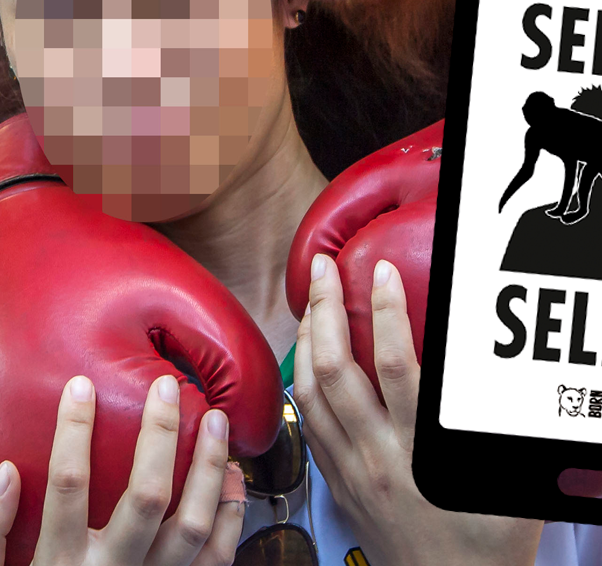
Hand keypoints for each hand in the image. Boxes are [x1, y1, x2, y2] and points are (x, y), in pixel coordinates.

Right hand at [0, 375, 244, 565]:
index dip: (74, 431)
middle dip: (161, 435)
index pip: (68, 485)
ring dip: (209, 470)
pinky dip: (230, 518)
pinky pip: (215, 561)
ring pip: (192, 527)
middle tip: (169, 386)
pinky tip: (232, 479)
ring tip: (215, 421)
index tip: (80, 385)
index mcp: (59, 565)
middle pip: (146, 498)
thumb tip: (5, 472)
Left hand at [294, 254, 542, 565]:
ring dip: (305, 339)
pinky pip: (308, 423)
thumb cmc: (487, 542)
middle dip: (325, 311)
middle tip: (324, 267)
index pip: (394, 367)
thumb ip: (496, 423)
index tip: (381, 274)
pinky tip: (302, 358)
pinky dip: (300, 382)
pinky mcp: (337, 481)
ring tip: (311, 299)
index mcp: (418, 450)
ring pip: (311, 392)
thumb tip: (500, 371)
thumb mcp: (506, 482)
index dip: (384, 315)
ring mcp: (350, 468)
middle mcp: (377, 454)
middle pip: (337, 369)